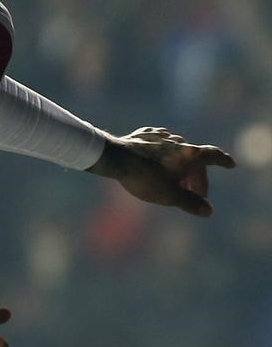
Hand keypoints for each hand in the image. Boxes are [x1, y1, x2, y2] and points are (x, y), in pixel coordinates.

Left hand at [89, 126, 235, 216]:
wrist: (116, 158)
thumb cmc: (146, 178)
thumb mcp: (171, 196)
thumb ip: (191, 204)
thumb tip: (207, 211)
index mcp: (190, 154)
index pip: (213, 156)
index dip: (223, 161)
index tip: (230, 164)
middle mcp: (178, 142)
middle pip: (195, 157)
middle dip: (198, 176)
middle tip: (196, 194)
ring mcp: (160, 136)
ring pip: (178, 150)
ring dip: (181, 165)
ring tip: (177, 180)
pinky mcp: (144, 135)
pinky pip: (160, 142)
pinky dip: (165, 151)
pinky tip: (161, 155)